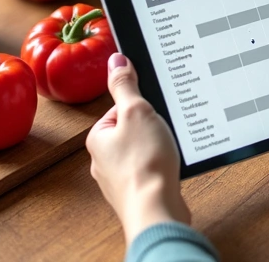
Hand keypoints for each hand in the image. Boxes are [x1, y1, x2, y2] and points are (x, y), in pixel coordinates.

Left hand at [86, 53, 190, 244]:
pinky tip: (170, 168)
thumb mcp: (136, 112)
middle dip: (152, 128)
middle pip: (133, 130)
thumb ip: (125, 85)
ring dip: (158, 148)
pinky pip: (151, 170)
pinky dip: (162, 167)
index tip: (154, 112)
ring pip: (143, 151)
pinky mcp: (138, 192)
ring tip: (167, 151)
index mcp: (98, 138)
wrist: (156, 208)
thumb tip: (116, 60)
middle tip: (163, 131)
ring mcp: (120, 178)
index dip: (142, 107)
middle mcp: (104, 160)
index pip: (120, 109)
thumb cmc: (143, 163)